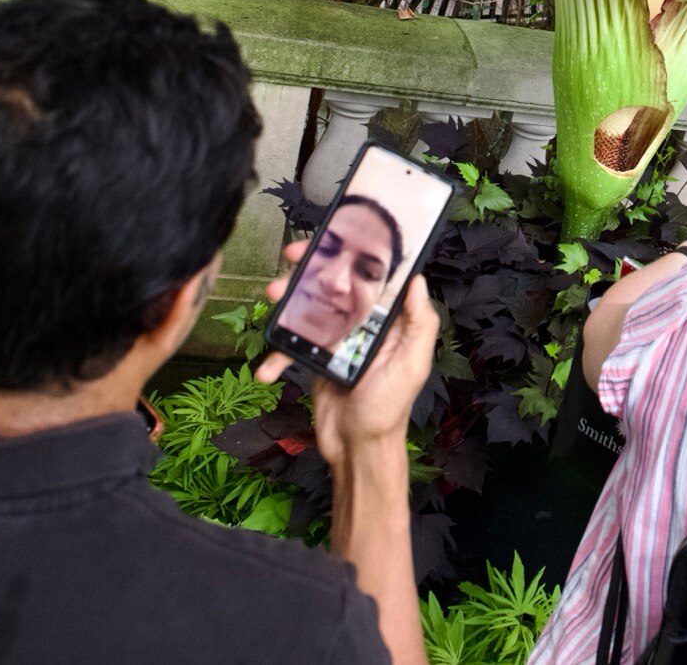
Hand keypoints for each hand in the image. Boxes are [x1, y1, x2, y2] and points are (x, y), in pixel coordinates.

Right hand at [257, 240, 438, 462]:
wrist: (357, 449)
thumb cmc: (388, 408)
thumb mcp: (412, 364)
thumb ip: (419, 323)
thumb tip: (418, 279)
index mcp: (387, 320)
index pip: (371, 276)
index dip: (353, 253)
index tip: (331, 237)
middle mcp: (361, 324)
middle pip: (333, 284)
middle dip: (309, 270)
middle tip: (289, 261)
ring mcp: (336, 340)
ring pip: (307, 308)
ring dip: (286, 302)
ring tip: (271, 299)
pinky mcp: (314, 359)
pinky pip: (291, 348)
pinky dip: (276, 355)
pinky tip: (267, 369)